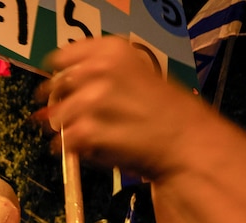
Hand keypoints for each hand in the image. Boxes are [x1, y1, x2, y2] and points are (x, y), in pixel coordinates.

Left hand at [31, 36, 206, 180]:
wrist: (189, 142)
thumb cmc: (167, 113)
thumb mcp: (137, 76)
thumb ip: (99, 77)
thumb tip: (60, 89)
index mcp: (113, 50)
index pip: (63, 57)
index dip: (58, 74)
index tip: (60, 86)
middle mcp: (100, 69)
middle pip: (56, 88)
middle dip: (59, 104)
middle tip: (69, 116)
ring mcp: (93, 100)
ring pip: (57, 116)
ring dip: (63, 128)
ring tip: (80, 135)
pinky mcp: (89, 131)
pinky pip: (64, 140)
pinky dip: (67, 148)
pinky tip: (82, 149)